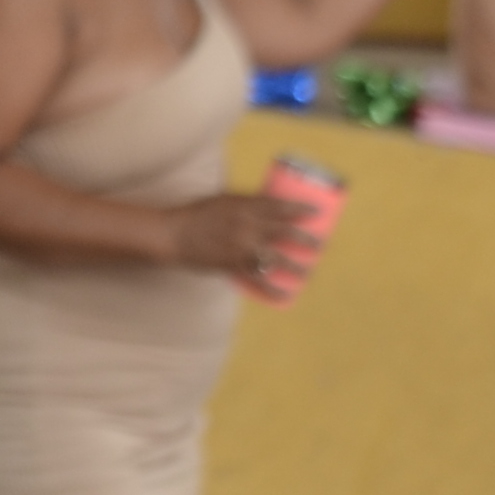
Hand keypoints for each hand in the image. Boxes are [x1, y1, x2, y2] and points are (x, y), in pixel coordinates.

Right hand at [165, 190, 322, 288]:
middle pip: (286, 233)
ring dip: (296, 267)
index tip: (316, 213)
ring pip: (276, 258)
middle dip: (307, 240)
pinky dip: (272, 289)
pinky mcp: (233, 266)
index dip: (301, 209)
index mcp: (246, 207)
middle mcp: (248, 227)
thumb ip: (247, 204)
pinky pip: (257, 280)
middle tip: (320, 245)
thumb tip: (269, 207)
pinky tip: (286, 295)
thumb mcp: (224, 199)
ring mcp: (241, 248)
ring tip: (308, 272)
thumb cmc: (197, 212)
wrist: (174, 233)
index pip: (281, 207)